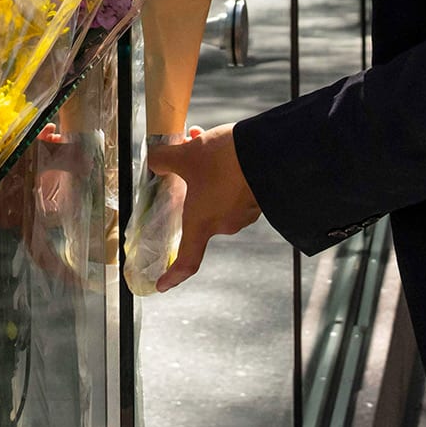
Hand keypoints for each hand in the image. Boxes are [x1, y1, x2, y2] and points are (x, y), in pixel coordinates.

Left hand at [148, 124, 261, 290]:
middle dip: (189, 187)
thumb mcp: (186, 155)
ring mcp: (245, 212)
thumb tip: (155, 161)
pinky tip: (223, 146)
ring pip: (217, 196)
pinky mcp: (260, 196)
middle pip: (199, 211)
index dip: (173, 276)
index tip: (162, 285)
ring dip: (207, 174)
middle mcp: (224, 223)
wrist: (270, 152)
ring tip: (201, 141)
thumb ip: (164, 160)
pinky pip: (235, 188)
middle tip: (183, 160)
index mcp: (203, 222)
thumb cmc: (224, 161)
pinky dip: (225, 171)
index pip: (187, 261)